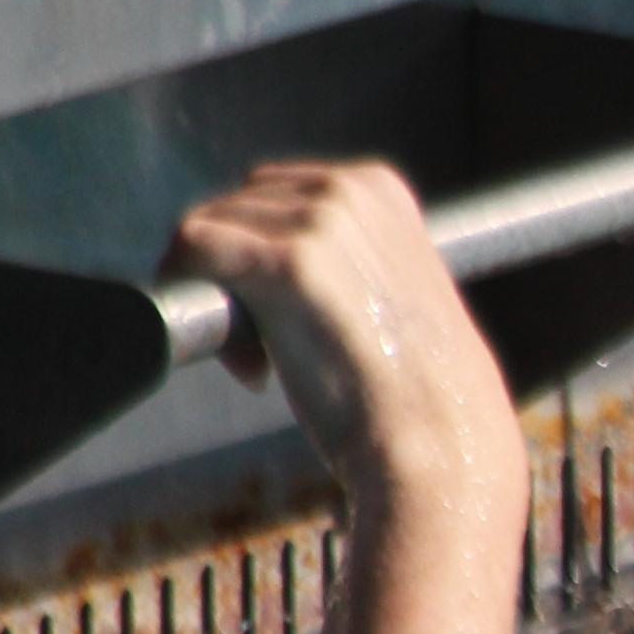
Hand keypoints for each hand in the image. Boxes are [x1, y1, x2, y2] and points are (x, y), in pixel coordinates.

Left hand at [159, 161, 519, 509]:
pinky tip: (244, 361)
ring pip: (205, 228)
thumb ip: (338, 259)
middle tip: (265, 352)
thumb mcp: (387, 293)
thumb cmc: (417, 393)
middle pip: (234, 207)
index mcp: (378, 188)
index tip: (280, 320)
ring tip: (262, 364)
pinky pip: (194, 248)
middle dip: (233, 273)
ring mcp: (321, 222)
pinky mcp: (289, 262)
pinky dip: (193, 298)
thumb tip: (255, 265)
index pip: (271, 193)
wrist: (440, 445)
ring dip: (216, 297)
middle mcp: (350, 190)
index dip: (258, 254)